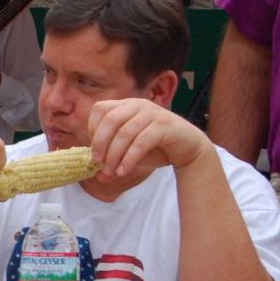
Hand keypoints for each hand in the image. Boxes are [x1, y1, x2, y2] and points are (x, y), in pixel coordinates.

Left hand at [87, 98, 213, 179]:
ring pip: (125, 133)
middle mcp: (138, 105)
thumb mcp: (128, 152)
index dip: (92, 129)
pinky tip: (123, 171)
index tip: (93, 149)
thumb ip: (112, 160)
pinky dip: (129, 159)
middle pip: (110, 119)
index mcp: (125, 105)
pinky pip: (140, 142)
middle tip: (96, 162)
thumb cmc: (154, 148)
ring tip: (110, 172)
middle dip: (100, 143)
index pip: (100, 109)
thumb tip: (97, 175)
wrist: (187, 148)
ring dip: (114, 155)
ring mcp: (152, 113)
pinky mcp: (164, 125)